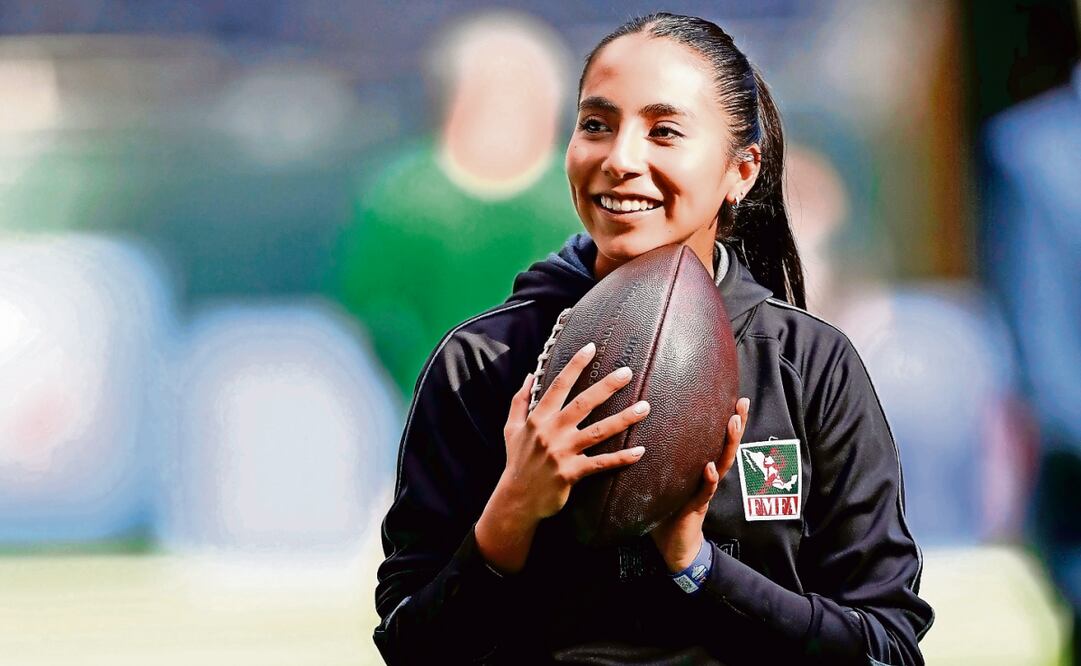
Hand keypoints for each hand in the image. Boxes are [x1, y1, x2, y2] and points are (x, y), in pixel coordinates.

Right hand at [498, 342, 652, 521]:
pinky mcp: (572, 473)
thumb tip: (530, 375)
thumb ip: (520, 400)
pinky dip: (621, 458)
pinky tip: (640, 451)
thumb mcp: (511, 428)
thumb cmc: (516, 461)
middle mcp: (551, 432)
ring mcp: (562, 453)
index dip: (575, 365)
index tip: (591, 348)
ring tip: (645, 407)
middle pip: (584, 403)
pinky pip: (601, 463)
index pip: (558, 386)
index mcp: (538, 418)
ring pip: (598, 431)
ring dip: (624, 419)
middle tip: (627, 372)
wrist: (516, 499)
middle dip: (607, 386)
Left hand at [650, 397, 749, 572]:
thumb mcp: (664, 479)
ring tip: (733, 423)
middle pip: (726, 445)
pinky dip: (708, 479)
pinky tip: (710, 467)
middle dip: (736, 424)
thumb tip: (638, 429)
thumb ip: (660, 459)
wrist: (673, 544)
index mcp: (699, 467)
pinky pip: (705, 491)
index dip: (726, 419)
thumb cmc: (667, 509)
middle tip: (742, 403)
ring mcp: (705, 490)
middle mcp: (707, 475)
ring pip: (722, 463)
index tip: (735, 397)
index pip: (715, 439)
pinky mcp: (697, 506)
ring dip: (728, 444)